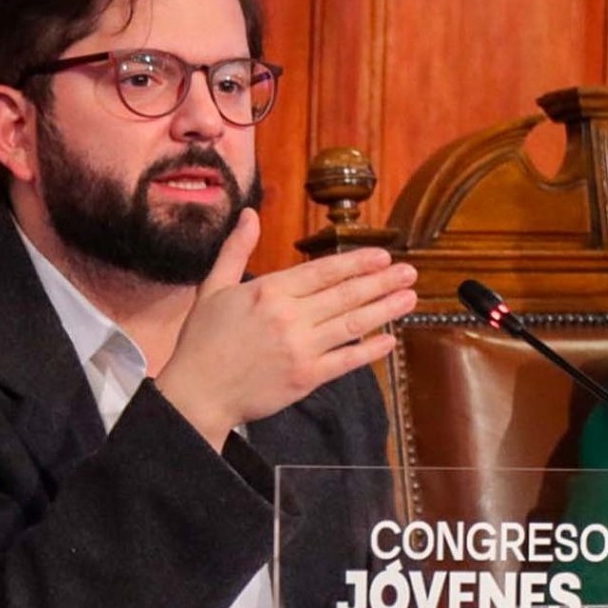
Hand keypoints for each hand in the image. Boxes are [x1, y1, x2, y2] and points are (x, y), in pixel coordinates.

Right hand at [156, 209, 416, 448]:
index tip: (382, 256)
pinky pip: (346, 360)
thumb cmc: (203, 341)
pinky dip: (370, 350)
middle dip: (381, 281)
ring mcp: (301, 348)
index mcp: (269, 291)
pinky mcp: (306, 378)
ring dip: (385, 310)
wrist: (198, 393)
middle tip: (409, 272)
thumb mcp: (214, 287)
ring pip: (352, 324)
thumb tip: (250, 214)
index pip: (323, 271)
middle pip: (345, 294)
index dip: (357, 263)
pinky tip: (390, 340)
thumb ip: (236, 249)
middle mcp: (289, 317)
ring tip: (409, 298)